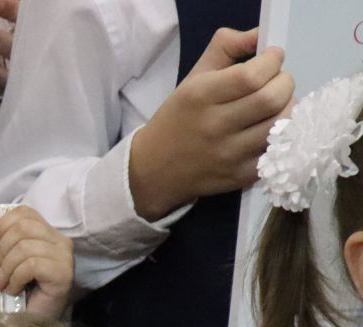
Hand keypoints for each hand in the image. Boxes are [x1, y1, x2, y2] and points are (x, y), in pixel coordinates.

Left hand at [0, 205, 73, 318]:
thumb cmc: (19, 298)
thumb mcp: (6, 268)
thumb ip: (1, 252)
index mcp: (44, 233)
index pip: (22, 213)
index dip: (0, 229)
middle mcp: (58, 240)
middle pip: (22, 228)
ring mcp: (64, 256)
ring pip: (25, 247)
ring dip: (5, 269)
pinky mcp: (64, 273)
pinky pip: (32, 264)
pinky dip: (16, 278)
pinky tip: (14, 291)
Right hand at [131, 28, 291, 220]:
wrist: (153, 170)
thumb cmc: (179, 118)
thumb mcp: (193, 78)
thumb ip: (225, 47)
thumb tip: (259, 37)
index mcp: (200, 97)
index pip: (252, 75)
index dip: (272, 61)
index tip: (271, 58)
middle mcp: (213, 127)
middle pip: (272, 99)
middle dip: (285, 82)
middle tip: (277, 81)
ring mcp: (228, 155)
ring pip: (280, 125)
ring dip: (287, 108)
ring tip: (275, 105)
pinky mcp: (239, 176)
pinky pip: (277, 152)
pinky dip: (280, 137)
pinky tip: (268, 130)